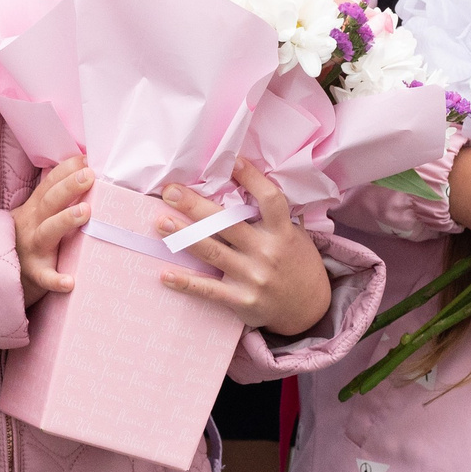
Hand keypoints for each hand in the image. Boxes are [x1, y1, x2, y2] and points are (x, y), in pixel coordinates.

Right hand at [14, 156, 93, 306]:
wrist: (0, 274)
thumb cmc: (26, 241)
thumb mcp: (34, 216)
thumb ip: (54, 201)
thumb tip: (85, 176)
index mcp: (35, 209)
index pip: (49, 184)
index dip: (66, 170)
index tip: (86, 159)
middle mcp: (32, 224)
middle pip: (50, 201)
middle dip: (69, 187)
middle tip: (89, 176)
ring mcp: (32, 249)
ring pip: (48, 232)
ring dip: (66, 220)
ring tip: (86, 212)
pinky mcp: (35, 274)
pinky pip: (45, 277)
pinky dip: (56, 280)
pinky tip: (69, 282)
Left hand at [156, 161, 332, 335]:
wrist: (310, 310)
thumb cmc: (295, 263)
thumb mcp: (294, 236)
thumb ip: (272, 216)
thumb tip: (245, 184)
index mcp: (282, 232)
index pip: (270, 200)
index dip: (252, 179)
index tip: (232, 161)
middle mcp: (267, 252)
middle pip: (227, 224)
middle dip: (196, 206)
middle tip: (170, 191)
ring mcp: (253, 277)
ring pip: (212, 252)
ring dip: (183, 237)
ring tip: (160, 222)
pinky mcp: (242, 300)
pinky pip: (209, 290)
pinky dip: (186, 284)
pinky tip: (165, 275)